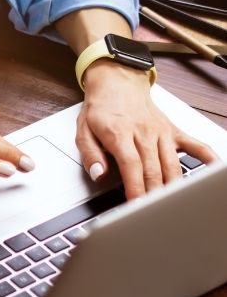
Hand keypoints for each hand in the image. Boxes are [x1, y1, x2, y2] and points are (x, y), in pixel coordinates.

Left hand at [76, 60, 217, 198]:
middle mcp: (144, 133)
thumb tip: (98, 174)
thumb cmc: (100, 108)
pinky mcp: (173, 131)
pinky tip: (212, 172)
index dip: (136, 187)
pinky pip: (195, 145)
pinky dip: (207, 159)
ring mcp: (162, 132)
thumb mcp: (83, 131)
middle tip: (152, 214)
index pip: (132, 165)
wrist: (117, 82)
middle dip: (154, 194)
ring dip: (173, 186)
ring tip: (172, 205)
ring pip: (172, 163)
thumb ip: (90, 155)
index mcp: (120, 133)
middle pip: (153, 169)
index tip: (136, 205)